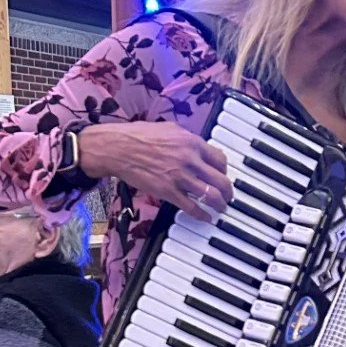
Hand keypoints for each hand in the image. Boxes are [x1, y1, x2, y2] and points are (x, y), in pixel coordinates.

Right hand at [76, 122, 232, 219]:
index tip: (223, 175)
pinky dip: (202, 215)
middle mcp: (189, 159)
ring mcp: (179, 177)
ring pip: (210, 195)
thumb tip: (198, 147)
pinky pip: (192, 207)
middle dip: (228, 191)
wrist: (117, 148)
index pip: (220, 159)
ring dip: (219, 204)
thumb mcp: (169, 128)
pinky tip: (206, 217)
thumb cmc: (139, 136)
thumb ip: (187, 138)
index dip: (224, 170)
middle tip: (228, 196)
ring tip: (221, 208)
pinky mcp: (168, 192)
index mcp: (191, 142)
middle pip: (220, 180)